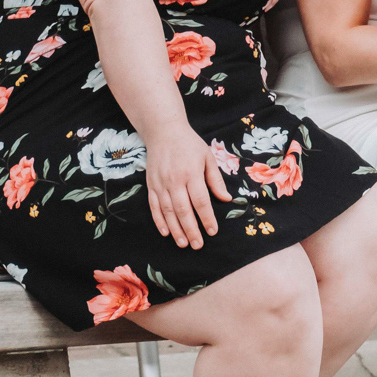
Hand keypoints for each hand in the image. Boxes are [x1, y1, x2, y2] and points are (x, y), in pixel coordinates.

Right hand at [144, 125, 229, 248]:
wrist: (163, 131)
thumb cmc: (189, 144)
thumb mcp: (208, 157)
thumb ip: (215, 180)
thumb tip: (226, 199)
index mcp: (191, 173)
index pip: (201, 201)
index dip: (207, 218)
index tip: (212, 231)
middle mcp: (174, 180)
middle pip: (183, 210)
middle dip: (191, 230)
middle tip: (198, 245)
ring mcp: (160, 183)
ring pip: (168, 211)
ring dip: (176, 229)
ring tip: (184, 243)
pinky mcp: (151, 184)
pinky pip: (154, 206)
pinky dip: (159, 220)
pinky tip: (166, 232)